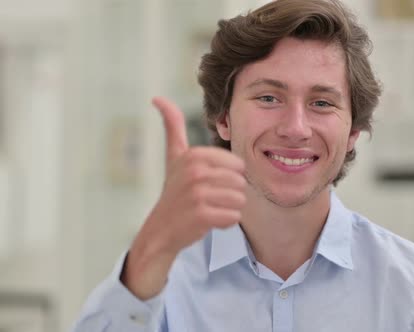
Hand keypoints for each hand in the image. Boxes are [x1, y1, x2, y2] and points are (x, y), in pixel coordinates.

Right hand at [121, 96, 245, 298]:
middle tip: (207, 199)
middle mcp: (195, 171)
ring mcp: (198, 193)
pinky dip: (225, 223)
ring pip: (240, 200)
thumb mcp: (174, 156)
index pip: (238, 165)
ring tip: (208, 209)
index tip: (206, 184)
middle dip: (229, 194)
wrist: (160, 231)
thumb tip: (158, 98)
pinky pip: (234, 217)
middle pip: (241, 182)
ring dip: (228, 209)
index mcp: (194, 155)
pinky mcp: (202, 215)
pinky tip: (207, 221)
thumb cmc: (174, 192)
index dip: (228, 178)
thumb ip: (172, 126)